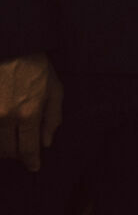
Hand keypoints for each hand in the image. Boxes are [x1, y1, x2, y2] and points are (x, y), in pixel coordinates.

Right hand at [0, 54, 62, 170]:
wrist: (10, 47)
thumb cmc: (34, 66)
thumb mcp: (54, 88)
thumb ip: (53, 117)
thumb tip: (47, 142)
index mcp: (28, 112)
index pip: (27, 148)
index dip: (31, 161)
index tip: (34, 167)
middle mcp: (5, 116)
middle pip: (7, 150)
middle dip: (16, 154)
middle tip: (21, 151)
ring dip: (2, 147)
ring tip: (9, 141)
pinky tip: (2, 130)